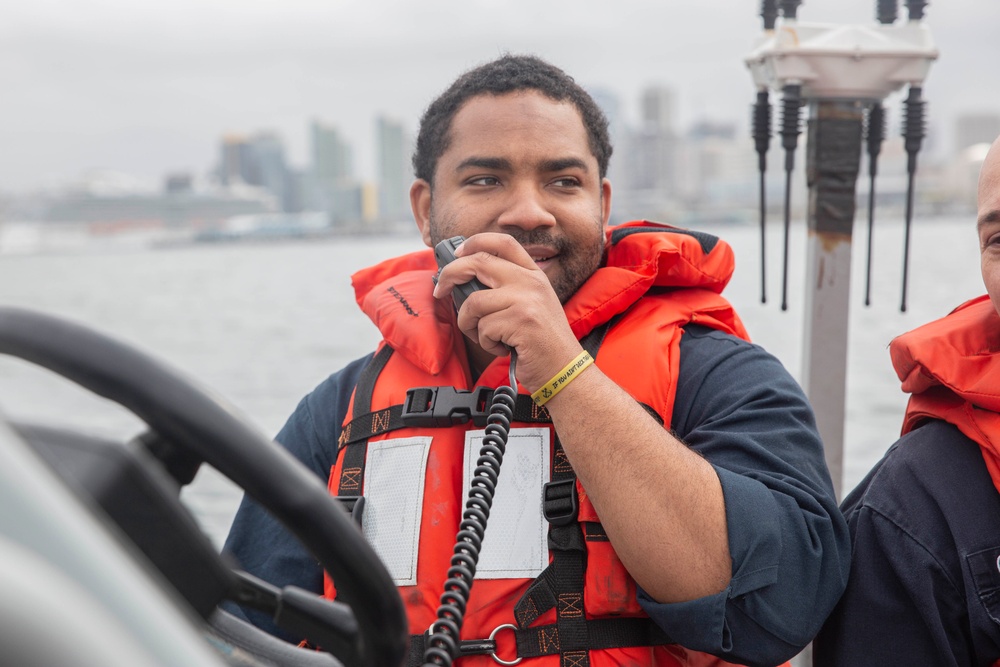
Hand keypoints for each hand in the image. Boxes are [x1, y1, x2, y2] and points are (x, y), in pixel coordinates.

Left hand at [431, 232, 583, 391]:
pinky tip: (503, 348)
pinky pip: (483, 328)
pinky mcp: (521, 321)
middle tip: (440, 291)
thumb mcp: (529, 305)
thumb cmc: (539, 342)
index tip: (457, 254)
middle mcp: (531, 281)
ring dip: (470, 324)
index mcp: (533, 274)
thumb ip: (504, 288)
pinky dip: (486, 343)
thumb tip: (461, 280)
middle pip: (478, 263)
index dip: (474, 243)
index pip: (502, 242)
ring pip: (474, 302)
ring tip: (488, 336)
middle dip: (450, 275)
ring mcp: (527, 299)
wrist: (564, 369)